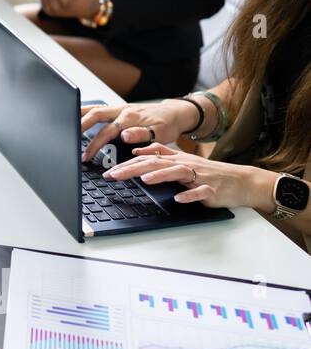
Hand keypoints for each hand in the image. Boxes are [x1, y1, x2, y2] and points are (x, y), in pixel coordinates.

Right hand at [80, 100, 198, 161]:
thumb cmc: (168, 124)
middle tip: (69, 142)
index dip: (94, 145)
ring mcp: (119, 108)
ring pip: (93, 108)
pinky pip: (97, 108)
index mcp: (130, 117)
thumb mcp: (160, 133)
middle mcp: (122, 110)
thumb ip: (141, 134)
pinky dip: (85, 111)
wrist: (176, 113)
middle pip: (94, 115)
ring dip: (79, 115)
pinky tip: (77, 116)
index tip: (85, 156)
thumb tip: (124, 135)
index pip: (106, 132)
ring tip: (65, 124)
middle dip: (79, 128)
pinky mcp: (118, 109)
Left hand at [102, 143, 273, 209]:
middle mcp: (185, 165)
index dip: (127, 164)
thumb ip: (161, 154)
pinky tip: (179, 198)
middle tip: (114, 174)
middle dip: (133, 169)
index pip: (147, 159)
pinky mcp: (211, 189)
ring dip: (160, 176)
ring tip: (144, 180)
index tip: (108, 170)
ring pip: (177, 173)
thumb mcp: (183, 160)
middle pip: (156, 164)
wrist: (241, 181)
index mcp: (176, 159)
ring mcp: (198, 176)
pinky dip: (189, 194)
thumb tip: (138, 150)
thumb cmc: (209, 173)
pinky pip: (200, 191)